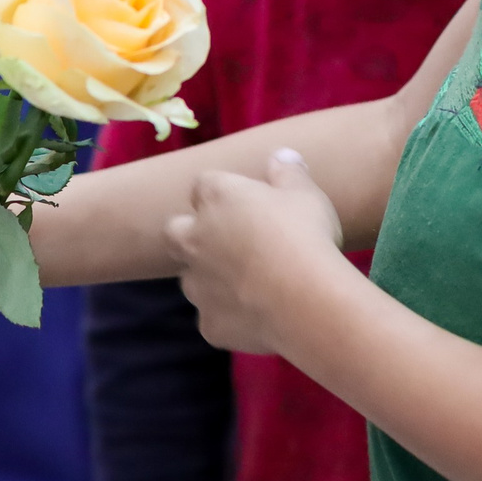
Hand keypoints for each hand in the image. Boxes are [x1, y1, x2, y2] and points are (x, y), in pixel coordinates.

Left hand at [163, 148, 344, 355]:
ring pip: (192, 279)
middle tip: (229, 240)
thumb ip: (288, 172)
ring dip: (211, 278)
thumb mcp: (306, 193)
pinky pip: (213, 318)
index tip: (247, 201)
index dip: (223, 192)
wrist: (304, 299)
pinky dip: (230, 317)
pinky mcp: (209, 324)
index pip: (204, 184)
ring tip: (250, 283)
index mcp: (217, 198)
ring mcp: (198, 285)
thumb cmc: (305, 235)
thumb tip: (282, 156)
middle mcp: (195, 238)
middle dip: (192, 234)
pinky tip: (259, 317)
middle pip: (175, 230)